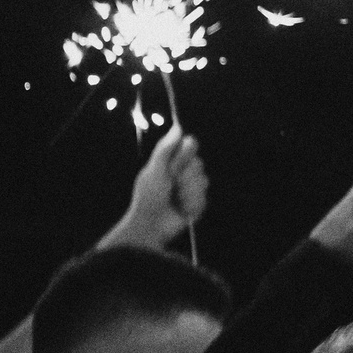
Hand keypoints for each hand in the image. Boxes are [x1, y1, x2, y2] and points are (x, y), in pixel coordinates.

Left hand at [114, 129, 207, 246]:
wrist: (151, 225)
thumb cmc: (148, 196)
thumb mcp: (154, 170)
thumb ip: (165, 149)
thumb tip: (178, 127)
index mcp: (172, 161)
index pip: (191, 144)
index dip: (185, 155)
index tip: (172, 166)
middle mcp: (184, 172)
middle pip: (199, 164)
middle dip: (184, 177)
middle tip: (170, 186)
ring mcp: (192, 188)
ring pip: (204, 181)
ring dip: (186, 193)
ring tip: (174, 200)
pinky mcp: (198, 203)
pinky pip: (204, 198)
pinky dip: (190, 205)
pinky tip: (180, 209)